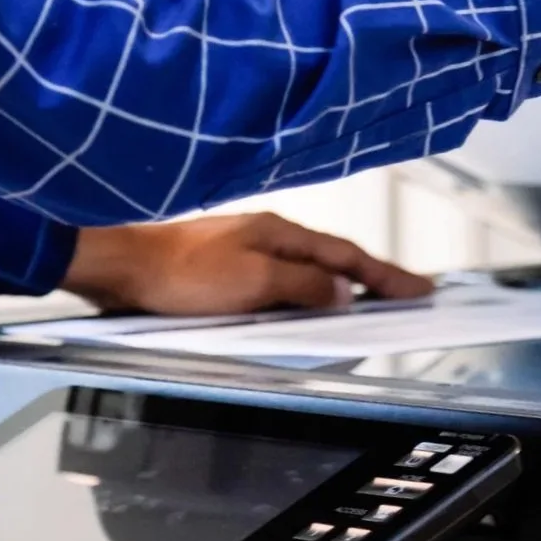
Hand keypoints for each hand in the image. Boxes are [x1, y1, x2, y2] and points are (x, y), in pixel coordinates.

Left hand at [60, 213, 432, 315]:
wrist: (119, 266)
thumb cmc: (176, 271)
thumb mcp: (251, 282)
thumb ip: (301, 287)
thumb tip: (341, 292)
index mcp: (281, 235)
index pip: (349, 258)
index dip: (387, 275)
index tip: (420, 288)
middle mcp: (267, 238)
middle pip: (334, 259)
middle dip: (374, 277)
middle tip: (407, 293)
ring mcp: (247, 251)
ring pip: (308, 270)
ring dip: (341, 285)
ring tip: (370, 301)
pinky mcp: (226, 270)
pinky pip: (283, 281)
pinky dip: (307, 292)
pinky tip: (305, 306)